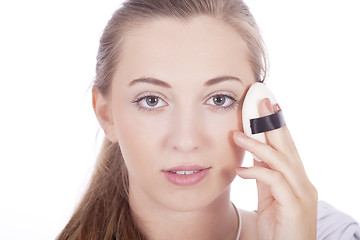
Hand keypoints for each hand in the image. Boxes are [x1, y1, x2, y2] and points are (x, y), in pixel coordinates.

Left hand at [233, 98, 317, 239]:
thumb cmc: (278, 227)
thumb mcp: (269, 198)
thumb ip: (264, 178)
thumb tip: (254, 158)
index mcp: (296, 179)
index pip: (286, 147)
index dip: (277, 126)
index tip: (268, 107)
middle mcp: (302, 183)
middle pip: (287, 146)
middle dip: (274, 123)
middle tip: (261, 102)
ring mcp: (301, 194)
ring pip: (280, 160)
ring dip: (258, 145)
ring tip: (236, 134)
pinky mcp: (294, 206)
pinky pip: (274, 182)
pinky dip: (256, 172)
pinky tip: (240, 170)